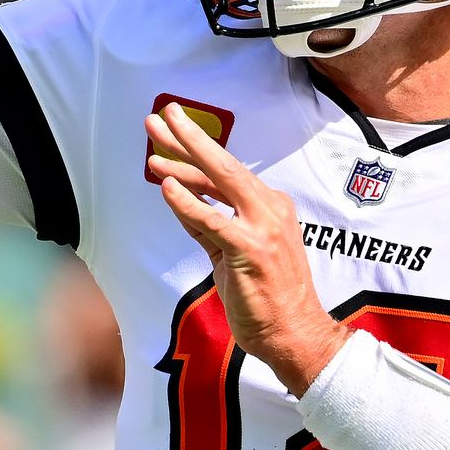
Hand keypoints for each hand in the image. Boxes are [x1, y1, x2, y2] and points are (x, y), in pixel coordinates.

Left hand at [147, 103, 348, 394]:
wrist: (295, 334)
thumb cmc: (266, 298)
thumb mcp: (234, 254)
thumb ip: (209, 226)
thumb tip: (180, 198)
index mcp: (270, 207)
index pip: (226, 173)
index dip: (196, 150)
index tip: (172, 130)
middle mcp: (270, 209)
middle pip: (224, 164)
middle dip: (190, 137)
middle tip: (161, 115)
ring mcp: (263, 228)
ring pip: (220, 182)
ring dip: (183, 161)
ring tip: (154, 145)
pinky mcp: (251, 250)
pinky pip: (212, 220)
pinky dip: (188, 203)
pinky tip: (167, 186)